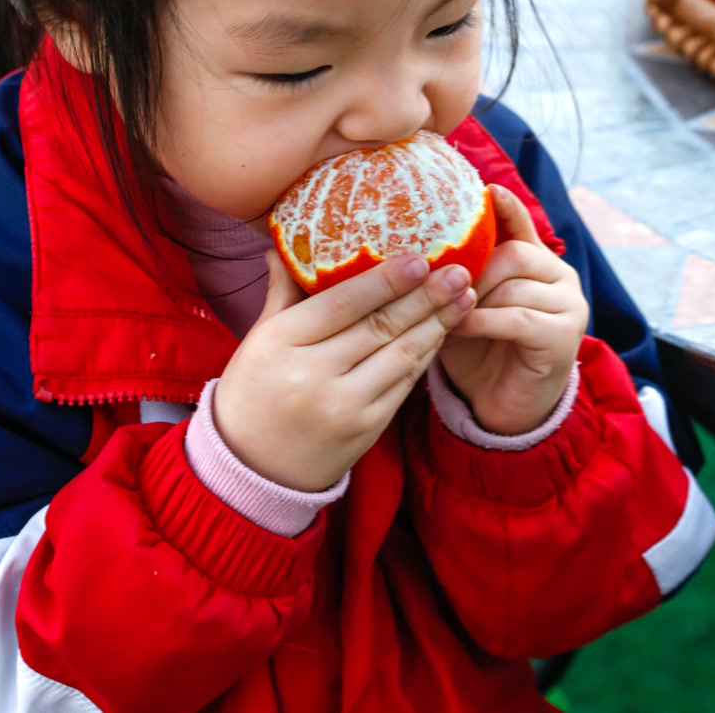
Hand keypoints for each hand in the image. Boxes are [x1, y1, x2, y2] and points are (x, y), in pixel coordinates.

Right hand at [213, 250, 476, 491]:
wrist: (250, 469)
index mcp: (282, 342)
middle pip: (380, 326)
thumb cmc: (251, 392)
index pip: (342, 303)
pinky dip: (425, 355)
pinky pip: (404, 384)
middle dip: (425, 296)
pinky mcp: (366, 429)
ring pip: (400, 355)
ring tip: (463, 296)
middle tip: (457, 270)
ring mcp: (344, 406)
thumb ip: (282, 293)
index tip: (419, 257)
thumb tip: (284, 245)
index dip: (385, 280)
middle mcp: (314, 374)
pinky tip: (443, 331)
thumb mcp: (258, 338)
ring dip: (437, 323)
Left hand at [439, 184, 588, 435]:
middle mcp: (559, 276)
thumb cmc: (476, 347)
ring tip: (446, 315)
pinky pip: (519, 317)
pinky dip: (483, 322)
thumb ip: (458, 272)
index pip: (521, 224)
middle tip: (441, 291)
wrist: (498, 404)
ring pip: (515, 286)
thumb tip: (422, 244)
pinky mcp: (566, 336)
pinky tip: (460, 329)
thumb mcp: (462, 301)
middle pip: (514, 254)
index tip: (487, 189)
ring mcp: (569, 305)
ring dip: (473, 301)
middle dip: (473, 272)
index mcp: (535, 261)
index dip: (506, 207)